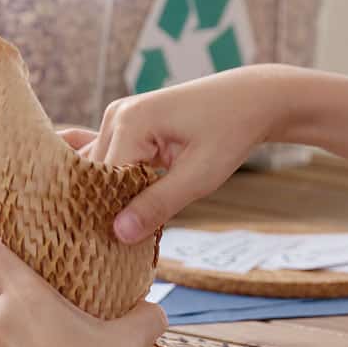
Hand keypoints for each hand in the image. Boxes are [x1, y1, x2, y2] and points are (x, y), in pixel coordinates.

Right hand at [60, 66, 289, 242]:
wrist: (250, 100)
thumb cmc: (230, 133)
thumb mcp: (199, 176)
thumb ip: (158, 204)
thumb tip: (119, 233)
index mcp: (129, 122)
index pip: (102, 181)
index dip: (111, 215)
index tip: (121, 246)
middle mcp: (116, 115)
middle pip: (97, 176)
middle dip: (113, 206)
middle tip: (130, 239)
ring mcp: (118, 117)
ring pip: (101, 171)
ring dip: (116, 195)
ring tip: (133, 223)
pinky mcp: (126, 124)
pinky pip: (112, 160)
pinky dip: (120, 182)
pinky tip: (133, 201)